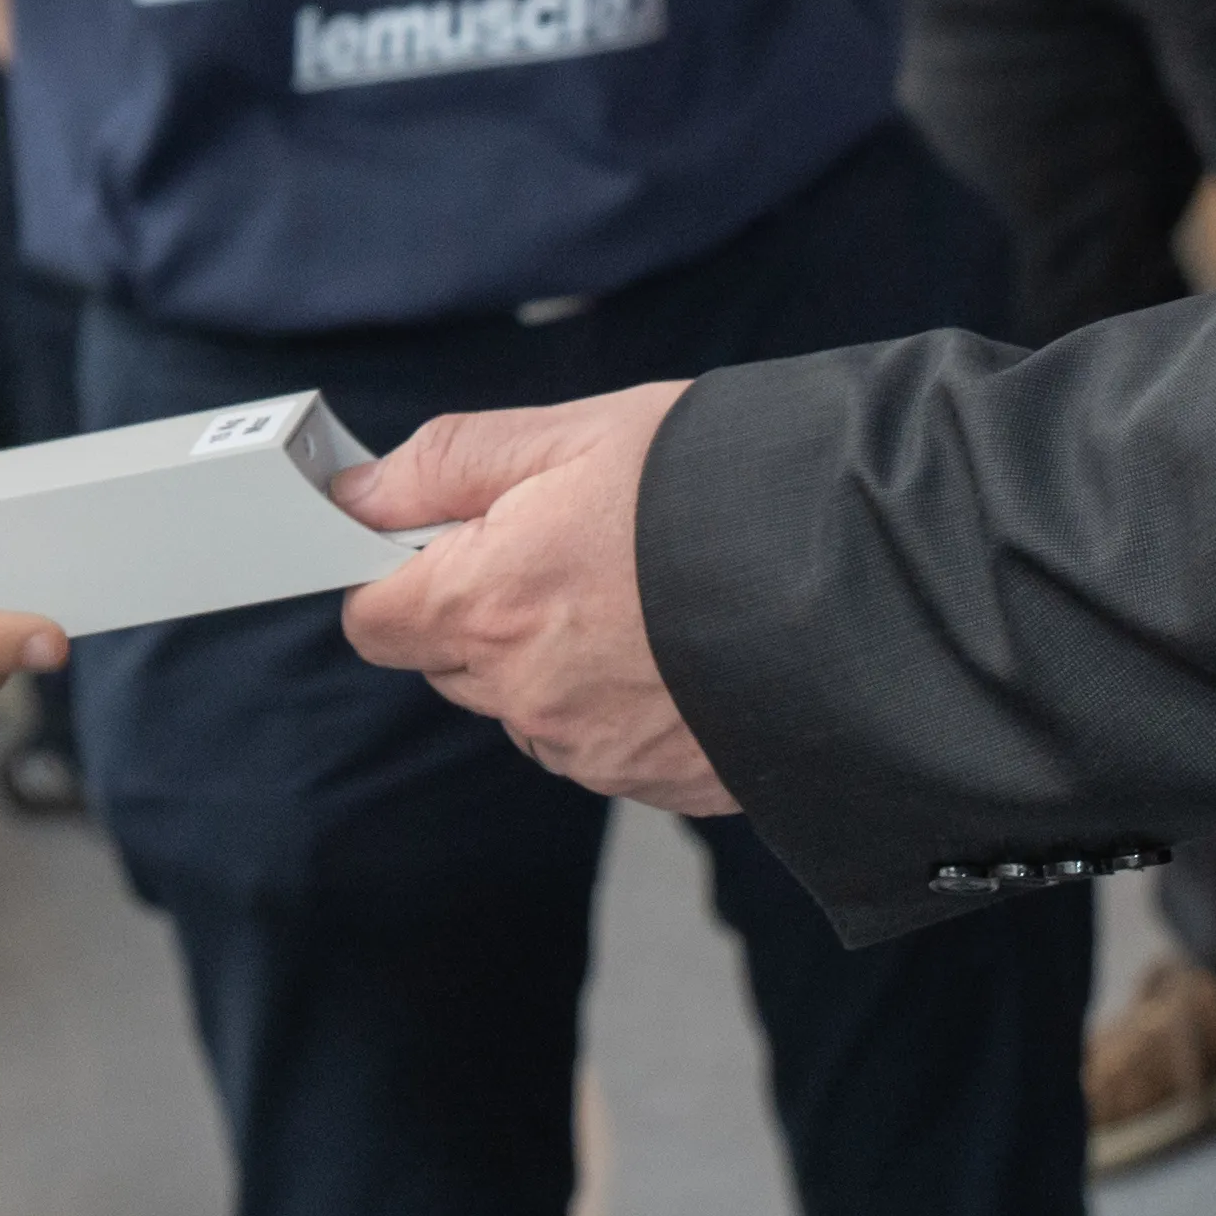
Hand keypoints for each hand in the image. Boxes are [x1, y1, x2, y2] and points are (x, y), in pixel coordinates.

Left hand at [332, 386, 732, 815]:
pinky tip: (677, 642)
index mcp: (488, 604)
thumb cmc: (715, 491)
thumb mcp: (572, 435)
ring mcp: (591, 749)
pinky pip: (598, 740)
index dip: (394, 571)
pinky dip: (618, 697)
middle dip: (481, 608)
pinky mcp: (654, 781)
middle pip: (449, 662)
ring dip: (554, 656)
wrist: (858, 579)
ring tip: (640, 590)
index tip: (438, 536)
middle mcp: (526, 694)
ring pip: (528, 704)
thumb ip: (447, 464)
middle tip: (566, 543)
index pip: (373, 617)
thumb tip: (357, 490)